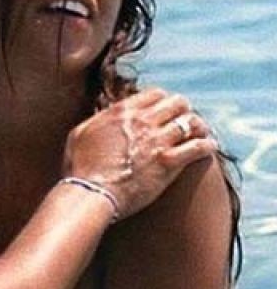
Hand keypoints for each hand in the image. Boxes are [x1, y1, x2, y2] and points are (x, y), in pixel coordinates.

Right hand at [63, 88, 214, 218]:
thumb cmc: (79, 170)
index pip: (155, 94)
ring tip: (201, 134)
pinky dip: (206, 145)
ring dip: (198, 127)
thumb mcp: (79, 135)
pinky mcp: (168, 163)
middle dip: (184, 111)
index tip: (166, 111)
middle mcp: (142, 121)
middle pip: (177, 103)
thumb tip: (106, 116)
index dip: (164, 101)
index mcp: (121, 112)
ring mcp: (157, 141)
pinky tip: (209, 148)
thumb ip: (97, 121)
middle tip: (186, 121)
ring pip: (191, 122)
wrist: (89, 194)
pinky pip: (198, 147)